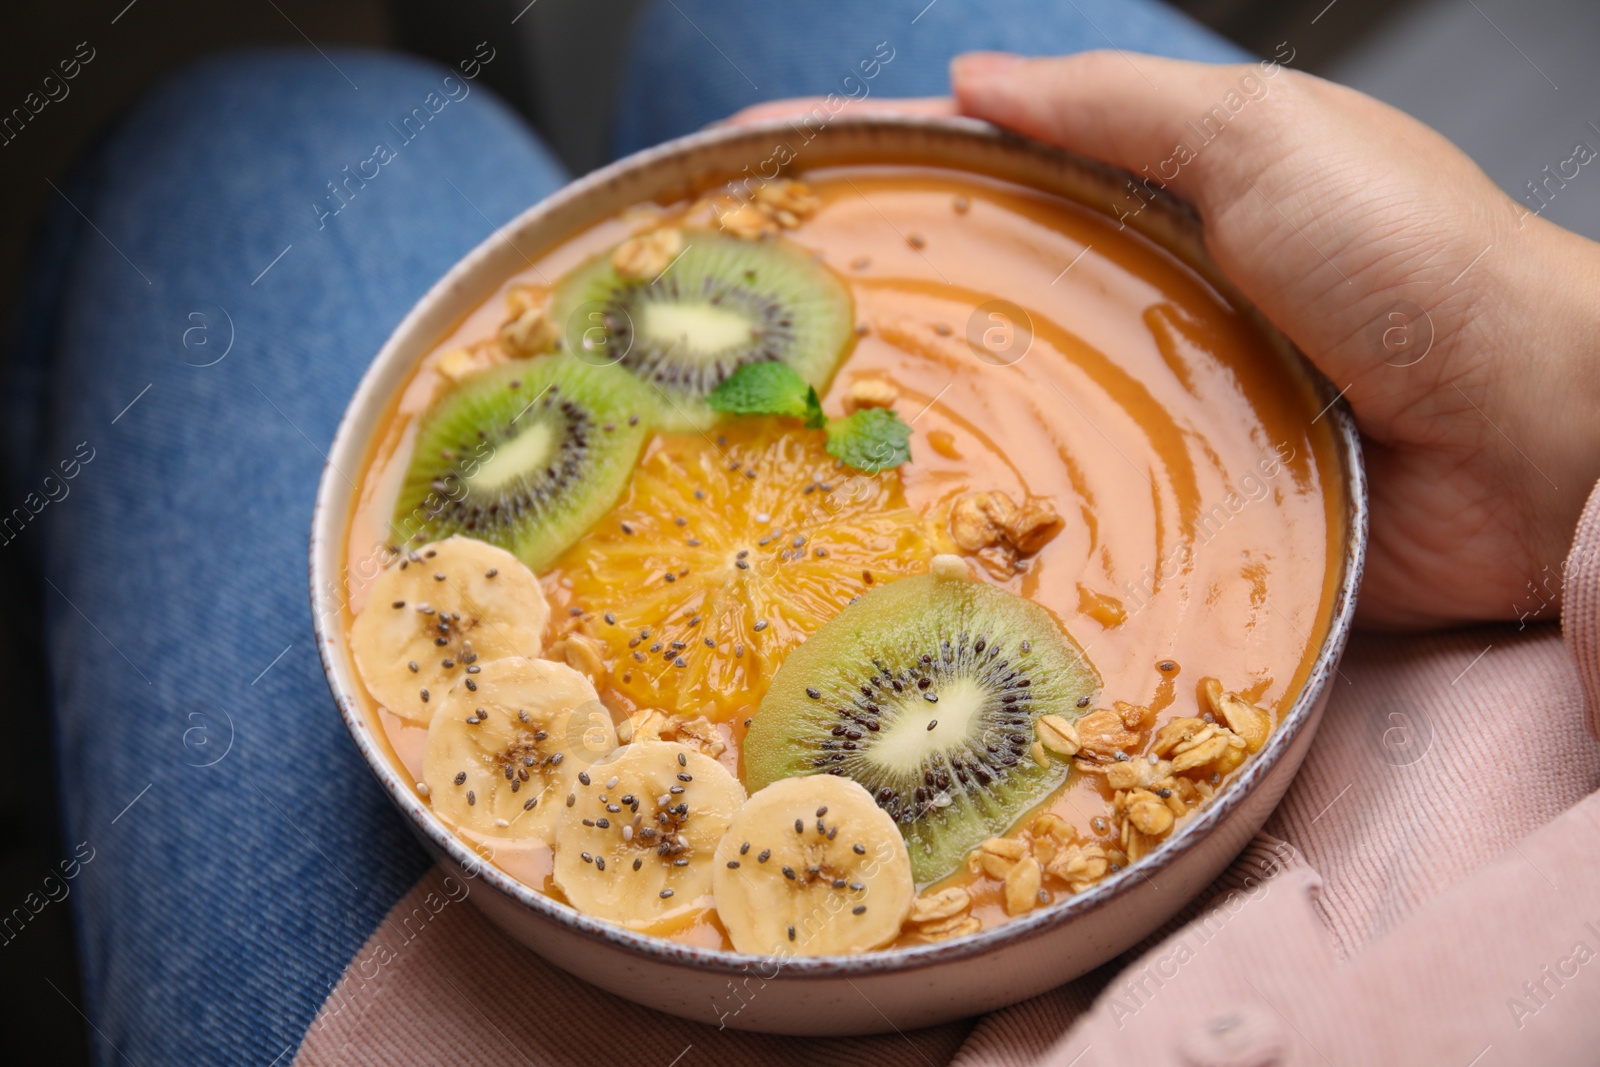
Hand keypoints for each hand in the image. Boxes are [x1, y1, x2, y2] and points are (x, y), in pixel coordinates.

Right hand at [734, 53, 1599, 627]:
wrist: (1535, 437)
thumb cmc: (1416, 262)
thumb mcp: (1263, 137)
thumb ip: (1118, 106)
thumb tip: (969, 77)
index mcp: (1149, 209)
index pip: (984, 177)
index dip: (876, 173)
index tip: (765, 187)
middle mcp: (1136, 315)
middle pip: (974, 310)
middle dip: (863, 321)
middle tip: (741, 347)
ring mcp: (1149, 425)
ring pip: (1005, 425)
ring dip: (910, 437)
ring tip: (780, 453)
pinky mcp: (1173, 528)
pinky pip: (1066, 524)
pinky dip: (997, 532)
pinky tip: (907, 544)